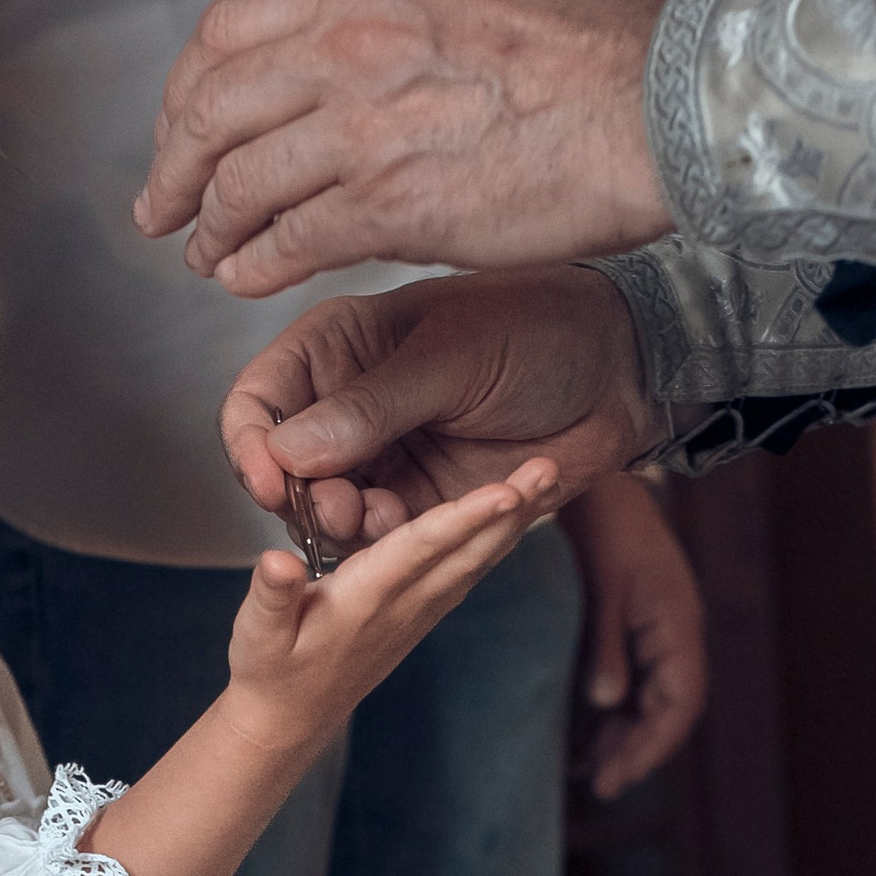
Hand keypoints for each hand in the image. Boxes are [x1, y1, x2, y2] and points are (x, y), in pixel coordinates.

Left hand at [136, 0, 670, 295]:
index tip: (178, 133)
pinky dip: (253, 264)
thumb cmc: (568, 72)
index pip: (223, 34)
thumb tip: (315, 80)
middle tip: (161, 209)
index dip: (184, 94)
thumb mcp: (452, 7)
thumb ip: (374, 33)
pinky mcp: (393, 202)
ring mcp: (368, 124)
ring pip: (240, 180)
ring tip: (205, 255)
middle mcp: (351, 43)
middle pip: (211, 107)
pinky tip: (244, 280)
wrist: (646, 111)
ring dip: (209, 226)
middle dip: (173, 167)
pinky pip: (289, 239)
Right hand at [220, 266, 664, 548]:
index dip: (251, 445)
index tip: (270, 483)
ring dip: (349, 528)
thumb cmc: (544, 331)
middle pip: (287, 469)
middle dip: (304, 499)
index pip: (260, 399)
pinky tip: (423, 526)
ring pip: (332, 512)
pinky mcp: (425, 502)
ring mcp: (388, 456)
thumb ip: (371, 406)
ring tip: (386, 519)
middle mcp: (353, 405)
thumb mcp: (451, 358)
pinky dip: (394, 545)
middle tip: (343, 509)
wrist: (624, 373)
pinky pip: (385, 540)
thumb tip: (290, 451)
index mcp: (342, 347)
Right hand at [222, 461, 556, 752]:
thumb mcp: (256, 633)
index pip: (422, 549)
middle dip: (512, 509)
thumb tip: (279, 563)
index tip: (506, 490)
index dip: (465, 518)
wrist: (289, 721)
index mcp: (366, 598)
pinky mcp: (422, 611)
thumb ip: (271, 595)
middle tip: (552, 467)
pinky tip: (520, 515)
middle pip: (468, 550)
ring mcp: (419, 610)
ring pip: (477, 559)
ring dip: (516, 520)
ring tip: (551, 478)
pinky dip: (499, 539)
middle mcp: (404, 603)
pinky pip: (469, 570)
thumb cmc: (270, 670)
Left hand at [563, 471, 707, 798]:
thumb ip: (608, 645)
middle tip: (603, 787)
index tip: (622, 776)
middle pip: (669, 708)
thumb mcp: (605, 588)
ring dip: (629, 735)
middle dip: (640, 749)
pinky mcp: (640, 625)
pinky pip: (639, 680)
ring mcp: (660, 630)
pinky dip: (619, 710)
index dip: (656, 744)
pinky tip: (589, 732)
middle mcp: (677, 632)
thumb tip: (606, 702)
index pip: (681, 701)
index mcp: (678, 625)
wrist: (602, 484)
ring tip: (593, 771)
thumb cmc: (604, 530)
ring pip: (653, 698)